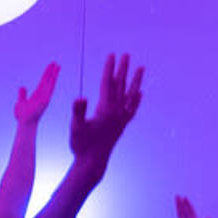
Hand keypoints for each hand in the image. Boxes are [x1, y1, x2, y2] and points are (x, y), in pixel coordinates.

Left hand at [13, 61, 61, 127]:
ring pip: (50, 83)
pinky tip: (55, 74)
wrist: (25, 123)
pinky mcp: (45, 100)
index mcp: (37, 94)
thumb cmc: (23, 115)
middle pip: (48, 80)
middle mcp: (43, 95)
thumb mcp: (21, 102)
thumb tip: (22, 86)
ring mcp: (45, 97)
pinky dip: (52, 81)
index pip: (43, 82)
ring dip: (54, 74)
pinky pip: (50, 88)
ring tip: (57, 65)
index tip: (51, 67)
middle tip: (55, 62)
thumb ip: (22, 94)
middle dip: (51, 71)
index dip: (47, 74)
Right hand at [64, 52, 142, 172]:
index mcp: (106, 109)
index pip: (108, 83)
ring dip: (135, 80)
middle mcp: (118, 112)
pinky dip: (136, 99)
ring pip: (131, 94)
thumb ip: (78, 112)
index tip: (111, 55)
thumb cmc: (81, 145)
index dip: (109, 68)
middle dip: (122, 69)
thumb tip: (80, 98)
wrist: (93, 162)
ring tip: (141, 67)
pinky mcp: (123, 124)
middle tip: (126, 54)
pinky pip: (132, 108)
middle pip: (121, 85)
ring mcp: (122, 118)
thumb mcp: (76, 128)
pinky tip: (139, 92)